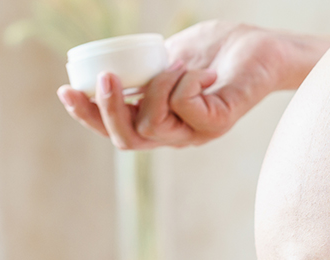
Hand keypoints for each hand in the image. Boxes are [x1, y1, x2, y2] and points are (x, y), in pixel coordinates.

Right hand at [57, 20, 300, 148]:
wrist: (264, 49)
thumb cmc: (220, 51)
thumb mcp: (170, 58)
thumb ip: (144, 69)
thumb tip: (109, 65)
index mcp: (161, 122)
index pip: (115, 131)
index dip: (87, 116)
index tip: (64, 90)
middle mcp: (178, 134)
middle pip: (126, 139)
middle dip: (106, 110)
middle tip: (102, 78)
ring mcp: (198, 132)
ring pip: (152, 124)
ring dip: (154, 88)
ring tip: (175, 63)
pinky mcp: (220, 122)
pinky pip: (185, 106)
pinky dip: (184, 81)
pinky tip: (201, 71)